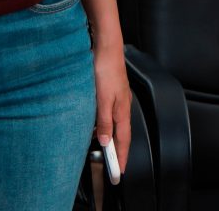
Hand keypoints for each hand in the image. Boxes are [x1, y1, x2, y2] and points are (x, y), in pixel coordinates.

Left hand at [92, 44, 131, 180]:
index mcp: (122, 110)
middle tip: (112, 166)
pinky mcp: (110, 92)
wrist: (106, 46)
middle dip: (117, 151)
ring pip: (114, 124)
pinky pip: (108, 114)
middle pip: (121, 134)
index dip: (122, 157)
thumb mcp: (102, 99)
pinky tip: (95, 125)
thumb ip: (104, 121)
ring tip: (102, 149)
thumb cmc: (106, 69)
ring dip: (109, 137)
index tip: (120, 173)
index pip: (123, 140)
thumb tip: (106, 141)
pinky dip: (103, 124)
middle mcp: (121, 106)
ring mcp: (116, 98)